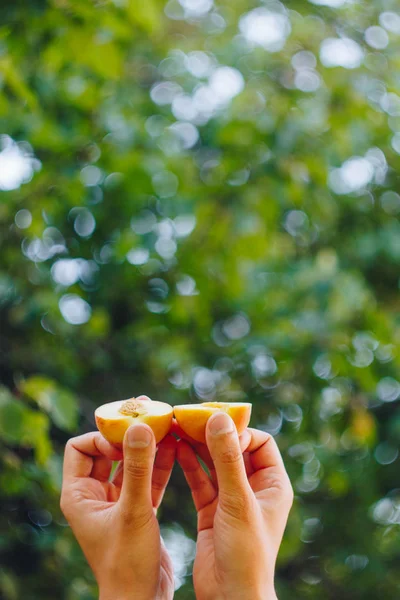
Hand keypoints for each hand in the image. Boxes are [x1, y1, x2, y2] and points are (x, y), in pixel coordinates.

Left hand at [60, 426, 175, 599]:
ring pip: (131, 463)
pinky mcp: (138, 509)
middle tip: (151, 412)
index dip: (103, 437)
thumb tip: (140, 425)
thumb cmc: (128, 563)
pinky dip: (161, 464)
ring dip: (149, 446)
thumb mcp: (134, 511)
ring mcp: (117, 501)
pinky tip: (179, 448)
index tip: (130, 437)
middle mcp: (95, 494)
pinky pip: (148, 478)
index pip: (81, 447)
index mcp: (79, 494)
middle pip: (107, 450)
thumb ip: (138, 468)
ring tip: (170, 425)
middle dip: (129, 434)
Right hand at [176, 413, 292, 599]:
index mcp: (273, 484)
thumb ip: (227, 458)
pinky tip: (175, 449)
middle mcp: (253, 488)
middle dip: (212, 434)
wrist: (229, 598)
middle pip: (233, 449)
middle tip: (189, 418)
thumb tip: (219, 419)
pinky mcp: (212, 510)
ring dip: (197, 446)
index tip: (216, 430)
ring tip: (177, 428)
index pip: (259, 442)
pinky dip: (188, 464)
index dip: (239, 432)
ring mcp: (231, 499)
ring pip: (214, 463)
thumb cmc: (245, 553)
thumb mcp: (237, 501)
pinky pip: (200, 480)